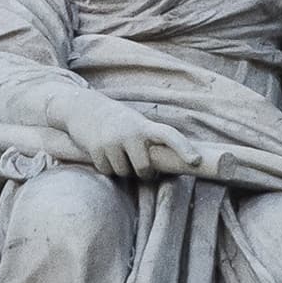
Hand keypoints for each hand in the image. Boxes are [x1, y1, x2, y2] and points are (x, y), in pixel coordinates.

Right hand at [65, 103, 200, 177]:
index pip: (169, 135)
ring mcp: (112, 140)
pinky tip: (103, 153)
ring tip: (118, 154)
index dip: (183, 147)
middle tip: (141, 168)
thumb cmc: (119, 123)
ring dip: (122, 169)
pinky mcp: (96, 148)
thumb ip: (150, 143)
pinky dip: (106, 167)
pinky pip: (107, 171)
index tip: (196, 161)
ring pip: (124, 173)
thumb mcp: (137, 125)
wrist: (86, 109)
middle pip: (144, 169)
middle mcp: (130, 132)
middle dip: (143, 173)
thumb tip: (166, 170)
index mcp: (145, 126)